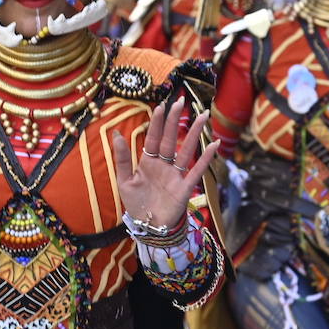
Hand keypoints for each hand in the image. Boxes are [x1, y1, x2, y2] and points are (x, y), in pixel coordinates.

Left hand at [111, 102, 219, 233]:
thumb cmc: (136, 204)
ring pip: (186, 150)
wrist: (149, 227)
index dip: (158, 123)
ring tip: (203, 115)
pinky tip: (213, 145)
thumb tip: (115, 133)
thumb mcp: (124, 181)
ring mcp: (175, 175)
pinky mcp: (184, 188)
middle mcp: (164, 165)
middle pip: (171, 139)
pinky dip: (205, 159)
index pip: (154, 138)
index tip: (162, 106)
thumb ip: (122, 158)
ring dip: (194, 133)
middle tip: (181, 101)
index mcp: (148, 162)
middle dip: (175, 121)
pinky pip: (196, 171)